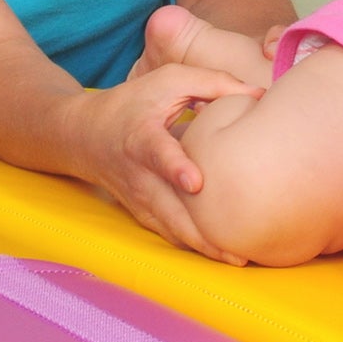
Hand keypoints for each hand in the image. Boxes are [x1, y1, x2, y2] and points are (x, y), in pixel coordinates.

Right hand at [77, 65, 261, 262]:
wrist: (83, 136)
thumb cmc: (133, 103)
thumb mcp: (169, 80)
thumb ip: (214, 83)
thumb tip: (259, 94)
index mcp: (143, 137)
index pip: (159, 155)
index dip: (176, 168)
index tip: (196, 183)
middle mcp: (140, 175)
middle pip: (170, 210)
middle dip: (202, 233)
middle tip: (239, 251)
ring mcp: (140, 199)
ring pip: (173, 231)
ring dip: (204, 249)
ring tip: (240, 261)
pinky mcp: (143, 214)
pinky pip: (170, 235)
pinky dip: (195, 248)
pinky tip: (224, 257)